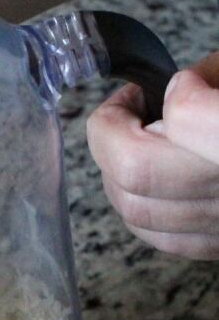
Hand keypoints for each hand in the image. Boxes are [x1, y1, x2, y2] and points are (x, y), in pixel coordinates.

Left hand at [87, 53, 218, 259]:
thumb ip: (210, 80)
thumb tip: (171, 90)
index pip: (186, 119)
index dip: (176, 94)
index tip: (181, 85)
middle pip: (136, 174)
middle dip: (111, 137)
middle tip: (125, 113)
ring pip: (137, 212)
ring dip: (118, 174)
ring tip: (138, 144)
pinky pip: (163, 239)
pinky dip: (143, 208)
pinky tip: (154, 181)